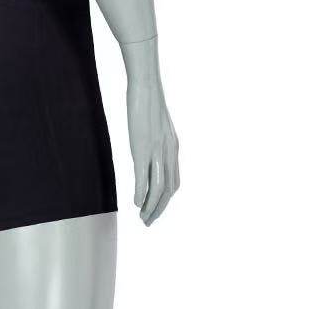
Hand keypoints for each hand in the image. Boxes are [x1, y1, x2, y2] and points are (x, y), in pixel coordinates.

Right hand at [127, 79, 179, 225]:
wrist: (146, 86)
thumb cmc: (148, 98)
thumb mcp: (157, 122)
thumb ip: (156, 136)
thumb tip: (150, 142)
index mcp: (173, 147)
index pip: (174, 182)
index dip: (165, 200)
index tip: (155, 208)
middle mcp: (168, 153)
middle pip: (168, 190)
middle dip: (159, 209)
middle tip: (148, 221)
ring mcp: (156, 152)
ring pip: (158, 188)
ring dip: (151, 206)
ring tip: (142, 218)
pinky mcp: (142, 148)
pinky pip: (143, 176)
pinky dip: (140, 192)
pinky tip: (135, 202)